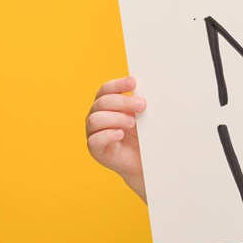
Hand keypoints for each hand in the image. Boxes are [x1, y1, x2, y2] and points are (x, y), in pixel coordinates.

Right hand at [86, 77, 146, 193]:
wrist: (142, 160)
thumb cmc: (142, 134)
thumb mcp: (142, 115)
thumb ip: (139, 102)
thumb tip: (149, 87)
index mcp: (106, 104)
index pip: (106, 89)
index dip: (118, 85)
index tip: (133, 82)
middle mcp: (96, 115)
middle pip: (102, 102)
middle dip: (123, 102)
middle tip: (142, 105)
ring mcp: (93, 132)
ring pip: (95, 119)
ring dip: (116, 118)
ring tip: (132, 123)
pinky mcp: (95, 149)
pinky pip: (94, 140)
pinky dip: (108, 135)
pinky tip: (120, 134)